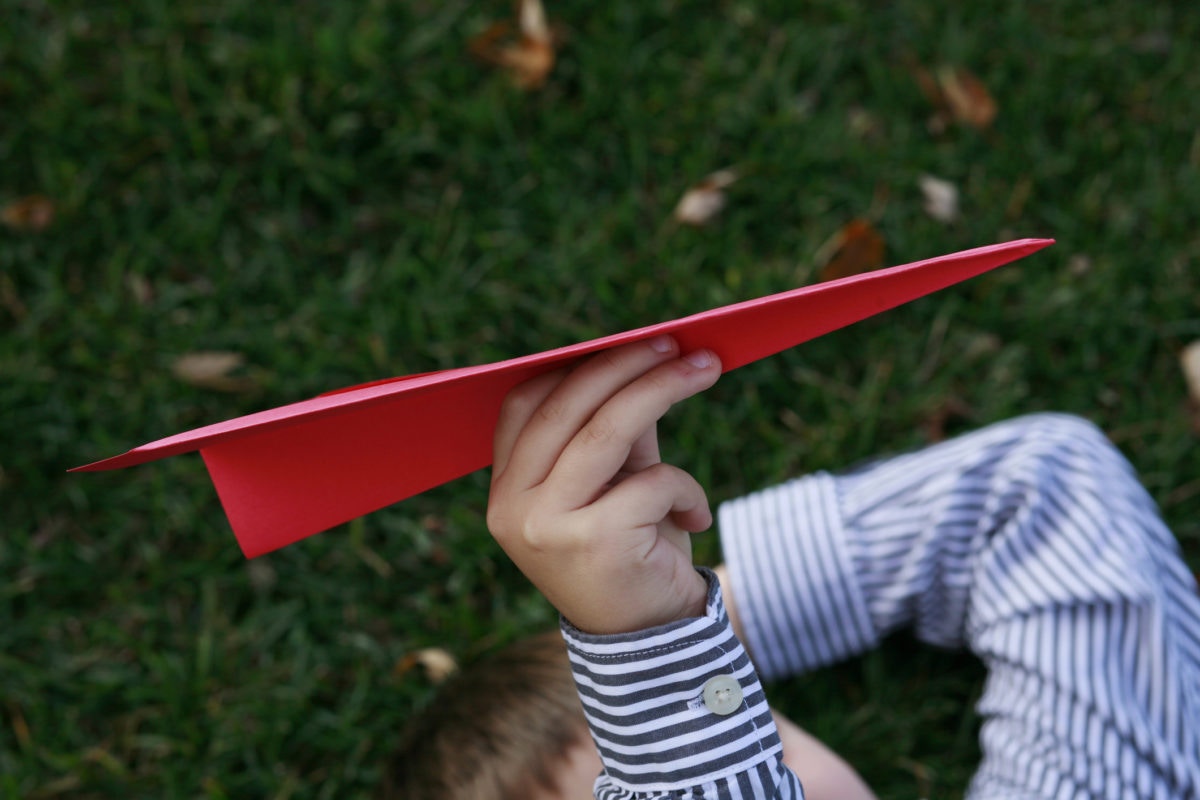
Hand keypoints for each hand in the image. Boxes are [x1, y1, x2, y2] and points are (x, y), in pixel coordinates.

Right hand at [487, 336, 721, 634]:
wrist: (647, 647)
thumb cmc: (632, 554)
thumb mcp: (618, 486)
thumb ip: (619, 431)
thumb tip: (645, 357)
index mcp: (506, 490)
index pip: (524, 405)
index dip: (577, 367)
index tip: (633, 347)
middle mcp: (512, 507)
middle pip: (568, 406)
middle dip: (629, 365)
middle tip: (681, 346)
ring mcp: (546, 525)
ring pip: (609, 430)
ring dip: (664, 388)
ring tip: (706, 368)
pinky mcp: (593, 543)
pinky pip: (652, 482)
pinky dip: (687, 488)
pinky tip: (696, 515)